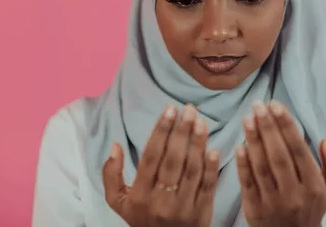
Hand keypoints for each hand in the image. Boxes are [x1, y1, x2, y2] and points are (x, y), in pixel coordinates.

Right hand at [103, 104, 219, 226]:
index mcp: (140, 194)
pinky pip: (207, 187)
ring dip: (198, 144)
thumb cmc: (141, 218)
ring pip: (192, 170)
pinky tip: (213, 148)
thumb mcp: (118, 201)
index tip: (170, 110)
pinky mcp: (201, 213)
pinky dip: (211, 167)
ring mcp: (183, 208)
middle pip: (173, 160)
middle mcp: (161, 200)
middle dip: (182, 132)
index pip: (151, 156)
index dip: (161, 131)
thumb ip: (111, 174)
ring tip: (201, 121)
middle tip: (189, 109)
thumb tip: (115, 146)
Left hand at [236, 100, 325, 226]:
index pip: (298, 150)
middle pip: (279, 156)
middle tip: (258, 105)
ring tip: (247, 118)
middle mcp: (294, 193)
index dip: (286, 126)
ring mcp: (273, 201)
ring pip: (262, 167)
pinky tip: (239, 145)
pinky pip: (248, 183)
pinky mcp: (254, 209)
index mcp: (314, 186)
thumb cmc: (311, 207)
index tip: (276, 105)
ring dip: (253, 140)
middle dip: (268, 128)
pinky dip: (243, 164)